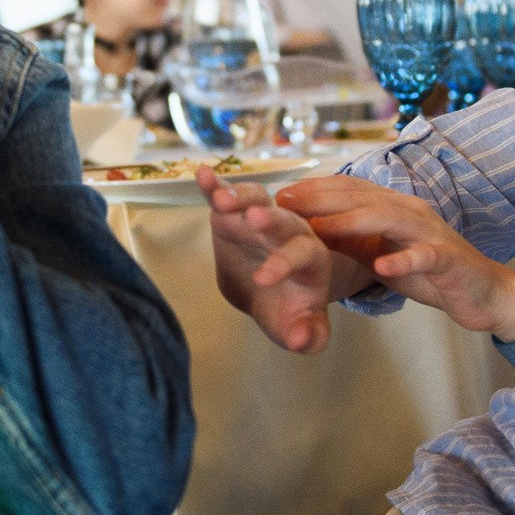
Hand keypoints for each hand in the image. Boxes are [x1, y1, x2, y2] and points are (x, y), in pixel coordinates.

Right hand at [201, 166, 338, 352]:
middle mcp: (290, 231)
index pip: (302, 255)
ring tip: (220, 199)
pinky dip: (215, 184)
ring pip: (256, 199)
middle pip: (283, 220)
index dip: (284, 265)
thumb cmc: (286, 309)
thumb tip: (300, 340)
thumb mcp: (299, 327)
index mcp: (312, 257)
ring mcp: (261, 217)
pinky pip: (227, 193)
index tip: (261, 280)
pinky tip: (201, 174)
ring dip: (240, 196)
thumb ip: (309, 336)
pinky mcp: (235, 212)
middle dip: (270, 219)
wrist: (265, 292)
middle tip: (255, 219)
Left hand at [278, 177, 514, 338]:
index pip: (349, 188)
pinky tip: (382, 267)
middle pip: (361, 197)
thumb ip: (350, 242)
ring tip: (318, 230)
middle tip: (283, 204)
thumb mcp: (380, 255)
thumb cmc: (429, 272)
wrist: (482, 292)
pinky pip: (424, 256)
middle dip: (319, 199)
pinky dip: (403, 260)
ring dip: (351, 223)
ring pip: (388, 218)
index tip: (278, 195)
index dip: (313, 189)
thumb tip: (307, 232)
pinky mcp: (448, 259)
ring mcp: (430, 232)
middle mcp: (410, 210)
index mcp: (392, 207)